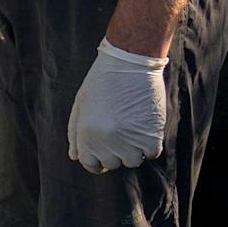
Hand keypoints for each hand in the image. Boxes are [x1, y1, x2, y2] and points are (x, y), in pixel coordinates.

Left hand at [67, 39, 167, 172]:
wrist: (130, 62)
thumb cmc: (102, 81)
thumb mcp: (81, 105)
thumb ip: (75, 133)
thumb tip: (75, 157)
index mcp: (86, 134)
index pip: (91, 164)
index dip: (97, 160)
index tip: (105, 152)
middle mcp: (106, 142)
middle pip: (112, 163)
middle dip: (115, 151)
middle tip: (120, 131)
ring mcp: (129, 140)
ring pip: (133, 161)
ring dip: (134, 149)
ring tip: (132, 127)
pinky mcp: (151, 135)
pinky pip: (151, 153)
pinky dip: (150, 144)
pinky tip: (145, 127)